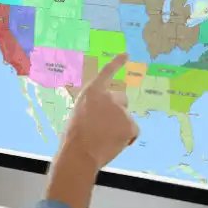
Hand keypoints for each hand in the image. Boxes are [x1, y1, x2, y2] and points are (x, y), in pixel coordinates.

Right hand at [63, 53, 137, 167]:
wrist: (80, 153)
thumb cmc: (74, 137)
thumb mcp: (79, 113)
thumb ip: (93, 107)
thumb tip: (104, 112)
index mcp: (92, 92)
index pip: (107, 72)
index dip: (117, 62)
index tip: (126, 54)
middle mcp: (109, 96)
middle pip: (122, 99)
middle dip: (118, 110)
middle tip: (105, 126)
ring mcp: (121, 110)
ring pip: (126, 118)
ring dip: (120, 126)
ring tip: (104, 139)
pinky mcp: (131, 124)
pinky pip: (133, 131)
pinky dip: (126, 138)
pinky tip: (114, 144)